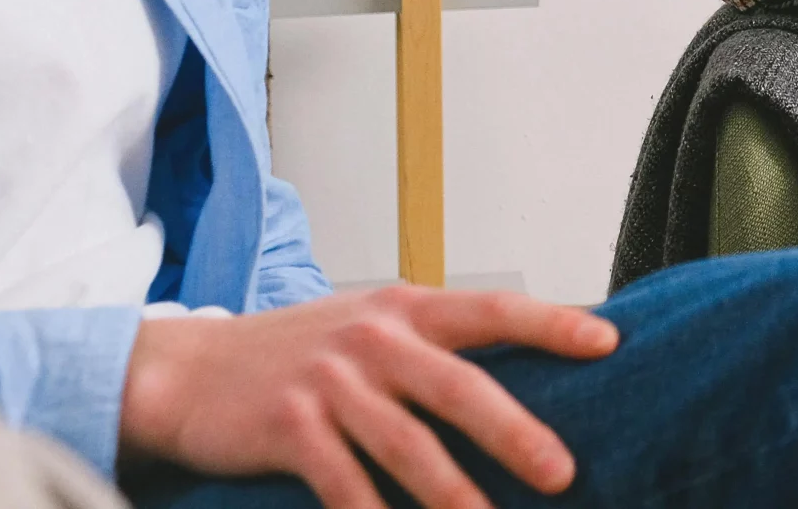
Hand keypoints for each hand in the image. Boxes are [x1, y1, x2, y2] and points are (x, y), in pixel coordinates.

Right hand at [119, 286, 618, 508]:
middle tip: (562, 472)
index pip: (493, 308)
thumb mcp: (369, 326)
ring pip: (407, 446)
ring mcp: (331, 382)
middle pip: (458, 386)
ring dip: (454, 495)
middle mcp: (373, 338)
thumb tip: (518, 367)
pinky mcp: (291, 427)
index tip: (608, 342)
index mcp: (405, 307)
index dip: (552, 323)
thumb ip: (433, 343)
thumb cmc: (299, 353)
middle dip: (515, 432)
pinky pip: (344, 485)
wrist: (189, 371)